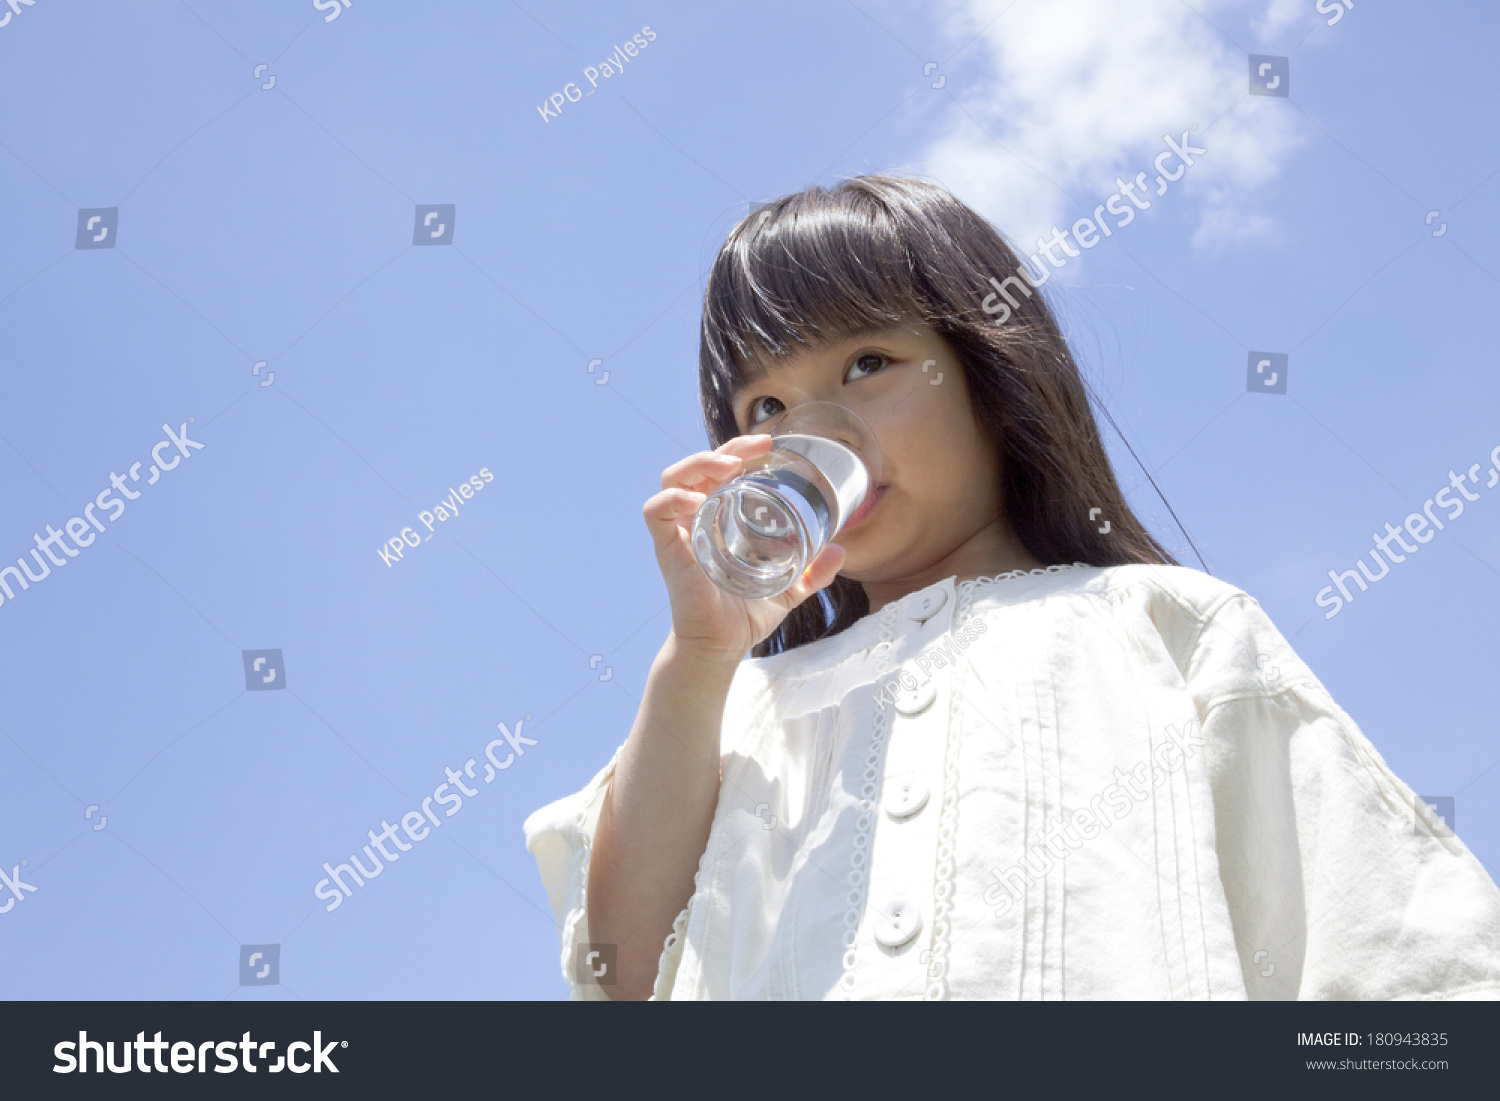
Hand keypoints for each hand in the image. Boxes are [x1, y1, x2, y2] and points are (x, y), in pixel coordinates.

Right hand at [643, 434, 846, 660]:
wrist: (721, 647)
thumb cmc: (746, 615)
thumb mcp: (788, 588)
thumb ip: (814, 572)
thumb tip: (842, 551)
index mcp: (718, 518)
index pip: (720, 470)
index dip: (739, 449)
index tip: (767, 443)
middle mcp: (695, 518)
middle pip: (697, 466)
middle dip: (724, 448)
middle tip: (756, 446)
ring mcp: (679, 532)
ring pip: (672, 478)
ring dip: (698, 463)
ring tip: (728, 466)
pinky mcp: (667, 549)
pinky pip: (656, 511)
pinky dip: (673, 498)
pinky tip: (697, 500)